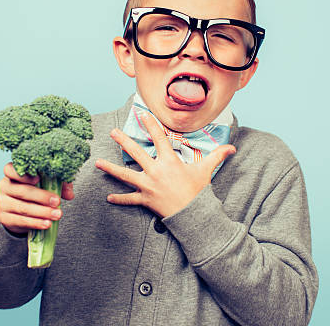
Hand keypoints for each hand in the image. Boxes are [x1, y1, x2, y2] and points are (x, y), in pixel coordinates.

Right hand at [0, 162, 74, 234]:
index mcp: (12, 173)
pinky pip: (21, 221)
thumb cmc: (35, 192)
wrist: (20, 213)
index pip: (10, 169)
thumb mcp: (46, 184)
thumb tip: (70, 194)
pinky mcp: (4, 218)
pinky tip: (47, 224)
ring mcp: (2, 203)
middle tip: (57, 202)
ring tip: (57, 215)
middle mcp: (4, 186)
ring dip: (42, 212)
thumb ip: (58, 184)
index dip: (23, 175)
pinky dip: (36, 223)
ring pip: (23, 207)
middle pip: (22, 191)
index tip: (38, 178)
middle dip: (42, 197)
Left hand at [95, 114, 234, 217]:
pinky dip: (120, 199)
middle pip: (136, 152)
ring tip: (97, 163)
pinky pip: (130, 199)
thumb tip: (232, 147)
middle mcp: (156, 171)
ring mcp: (148, 185)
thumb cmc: (199, 191)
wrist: (194, 215)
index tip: (142, 113)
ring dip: (110, 169)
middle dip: (123, 141)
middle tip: (112, 132)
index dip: (150, 124)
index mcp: (169, 161)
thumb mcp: (207, 170)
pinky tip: (108, 197)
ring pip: (125, 175)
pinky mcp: (146, 199)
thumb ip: (217, 155)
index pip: (159, 137)